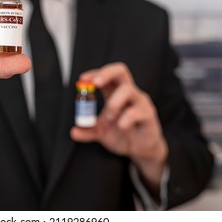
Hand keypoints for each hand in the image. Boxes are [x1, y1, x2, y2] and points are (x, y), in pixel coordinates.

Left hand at [71, 63, 167, 190]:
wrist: (141, 149)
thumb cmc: (122, 134)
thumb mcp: (101, 133)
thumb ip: (87, 131)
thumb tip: (73, 132)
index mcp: (115, 93)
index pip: (107, 75)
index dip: (95, 73)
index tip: (83, 79)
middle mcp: (129, 93)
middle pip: (121, 71)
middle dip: (106, 73)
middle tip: (95, 83)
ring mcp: (140, 102)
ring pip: (128, 90)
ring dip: (113, 103)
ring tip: (108, 118)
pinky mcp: (148, 115)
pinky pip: (137, 111)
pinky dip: (125, 119)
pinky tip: (121, 126)